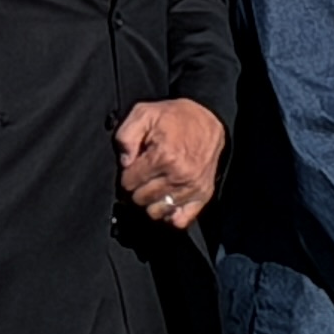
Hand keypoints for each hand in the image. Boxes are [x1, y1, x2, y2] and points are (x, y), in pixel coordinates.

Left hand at [114, 98, 225, 229]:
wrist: (209, 120)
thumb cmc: (175, 117)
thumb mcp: (144, 113)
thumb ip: (127, 135)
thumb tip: (124, 162)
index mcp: (163, 156)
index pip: (129, 182)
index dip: (127, 174)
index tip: (133, 167)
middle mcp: (179, 175)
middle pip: (141, 198)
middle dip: (137, 188)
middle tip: (142, 177)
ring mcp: (192, 187)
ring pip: (157, 211)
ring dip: (151, 202)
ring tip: (153, 187)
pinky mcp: (203, 195)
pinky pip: (180, 220)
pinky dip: (170, 215)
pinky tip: (166, 202)